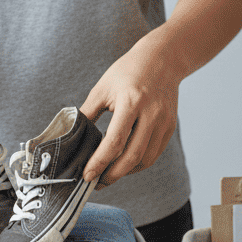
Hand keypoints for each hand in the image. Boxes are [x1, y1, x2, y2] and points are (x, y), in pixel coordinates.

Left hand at [80, 41, 178, 185]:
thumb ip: (87, 113)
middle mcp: (151, 114)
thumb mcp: (102, 88)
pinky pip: (154, 153)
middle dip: (112, 174)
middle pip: (132, 156)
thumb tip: (71, 136)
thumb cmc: (128, 71)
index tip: (87, 175)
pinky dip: (138, 164)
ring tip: (108, 174)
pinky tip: (124, 164)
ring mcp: (163, 122)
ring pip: (145, 159)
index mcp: (131, 102)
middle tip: (96, 182)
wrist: (162, 59)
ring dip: (126, 172)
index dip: (99, 162)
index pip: (114, 141)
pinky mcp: (170, 127)